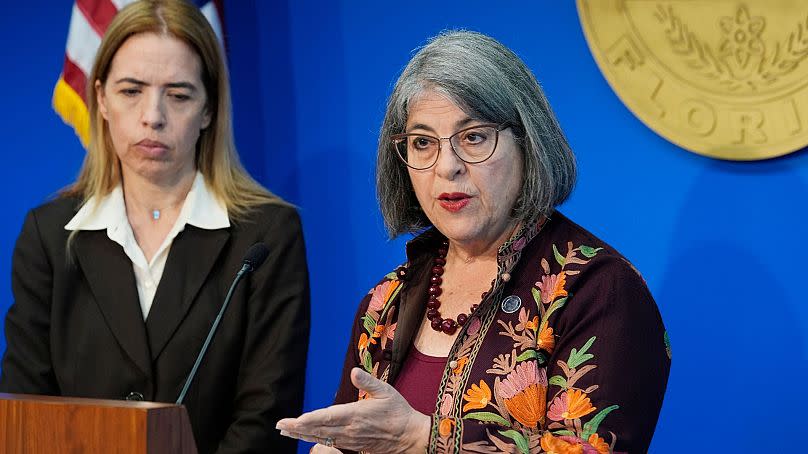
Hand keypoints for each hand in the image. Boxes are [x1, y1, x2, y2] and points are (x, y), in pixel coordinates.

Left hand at [277, 368, 429, 453]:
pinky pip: (329, 442)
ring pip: (321, 437)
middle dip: (298, 428)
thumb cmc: (398, 411)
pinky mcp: (352, 445)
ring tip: (286, 432)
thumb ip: (368, 382)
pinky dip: (314, 439)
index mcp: (356, 415)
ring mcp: (350, 439)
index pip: (328, 417)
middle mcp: (350, 429)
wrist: (409, 436)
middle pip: (319, 429)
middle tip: (280, 426)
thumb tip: (354, 371)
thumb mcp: (386, 391)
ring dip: (302, 434)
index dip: (311, 419)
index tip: (296, 420)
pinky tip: (305, 437)